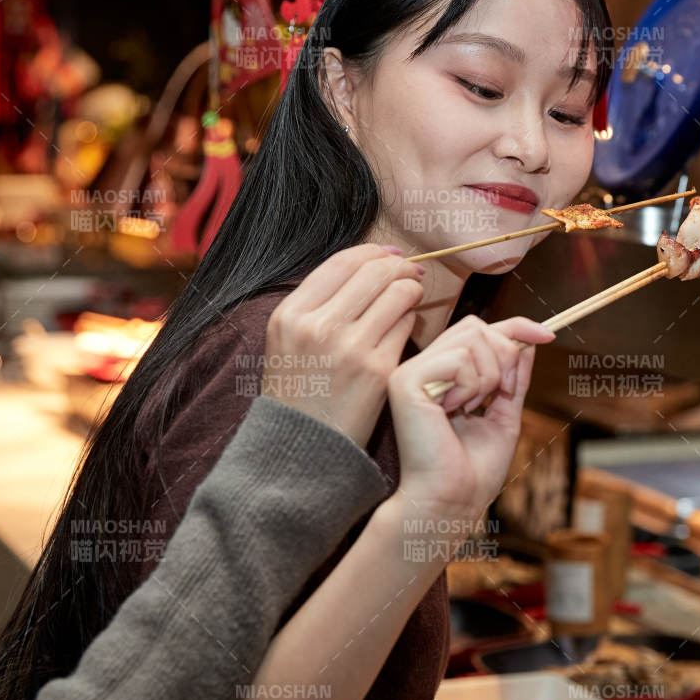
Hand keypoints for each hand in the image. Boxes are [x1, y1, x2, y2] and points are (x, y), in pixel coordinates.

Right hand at [262, 243, 423, 446]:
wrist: (303, 447)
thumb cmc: (300, 391)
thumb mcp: (288, 340)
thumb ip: (319, 302)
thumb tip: (368, 262)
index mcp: (290, 314)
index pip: (342, 261)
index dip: (373, 251)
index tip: (389, 255)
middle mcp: (317, 326)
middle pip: (374, 270)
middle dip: (399, 266)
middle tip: (410, 272)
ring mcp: (349, 348)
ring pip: (397, 292)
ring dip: (410, 288)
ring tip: (411, 295)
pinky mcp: (378, 370)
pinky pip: (406, 325)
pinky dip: (410, 318)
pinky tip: (406, 325)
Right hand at [385, 315, 553, 537]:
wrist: (452, 501)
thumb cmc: (473, 471)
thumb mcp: (504, 416)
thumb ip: (513, 379)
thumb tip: (529, 342)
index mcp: (443, 376)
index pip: (478, 330)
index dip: (515, 327)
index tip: (548, 335)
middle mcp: (424, 369)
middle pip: (476, 327)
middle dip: (505, 356)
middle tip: (500, 394)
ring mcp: (412, 373)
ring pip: (471, 338)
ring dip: (489, 376)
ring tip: (473, 409)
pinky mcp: (405, 381)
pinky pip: (457, 359)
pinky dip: (471, 386)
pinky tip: (455, 412)